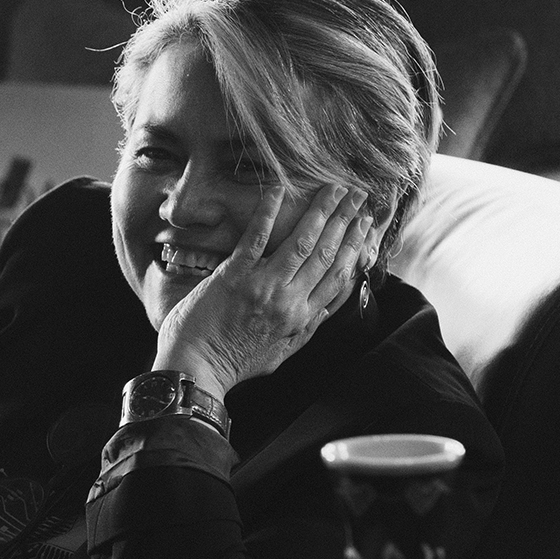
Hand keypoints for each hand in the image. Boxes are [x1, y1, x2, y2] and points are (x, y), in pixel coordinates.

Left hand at [153, 183, 379, 398]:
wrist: (194, 371)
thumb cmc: (233, 364)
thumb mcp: (281, 353)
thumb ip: (305, 330)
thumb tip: (324, 308)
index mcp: (302, 317)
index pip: (339, 274)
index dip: (355, 246)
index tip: (365, 225)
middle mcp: (289, 300)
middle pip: (327, 252)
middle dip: (346, 220)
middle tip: (358, 195)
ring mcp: (262, 285)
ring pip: (303, 241)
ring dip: (322, 210)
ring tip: (334, 187)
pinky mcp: (233, 276)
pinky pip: (256, 237)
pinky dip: (269, 212)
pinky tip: (279, 190)